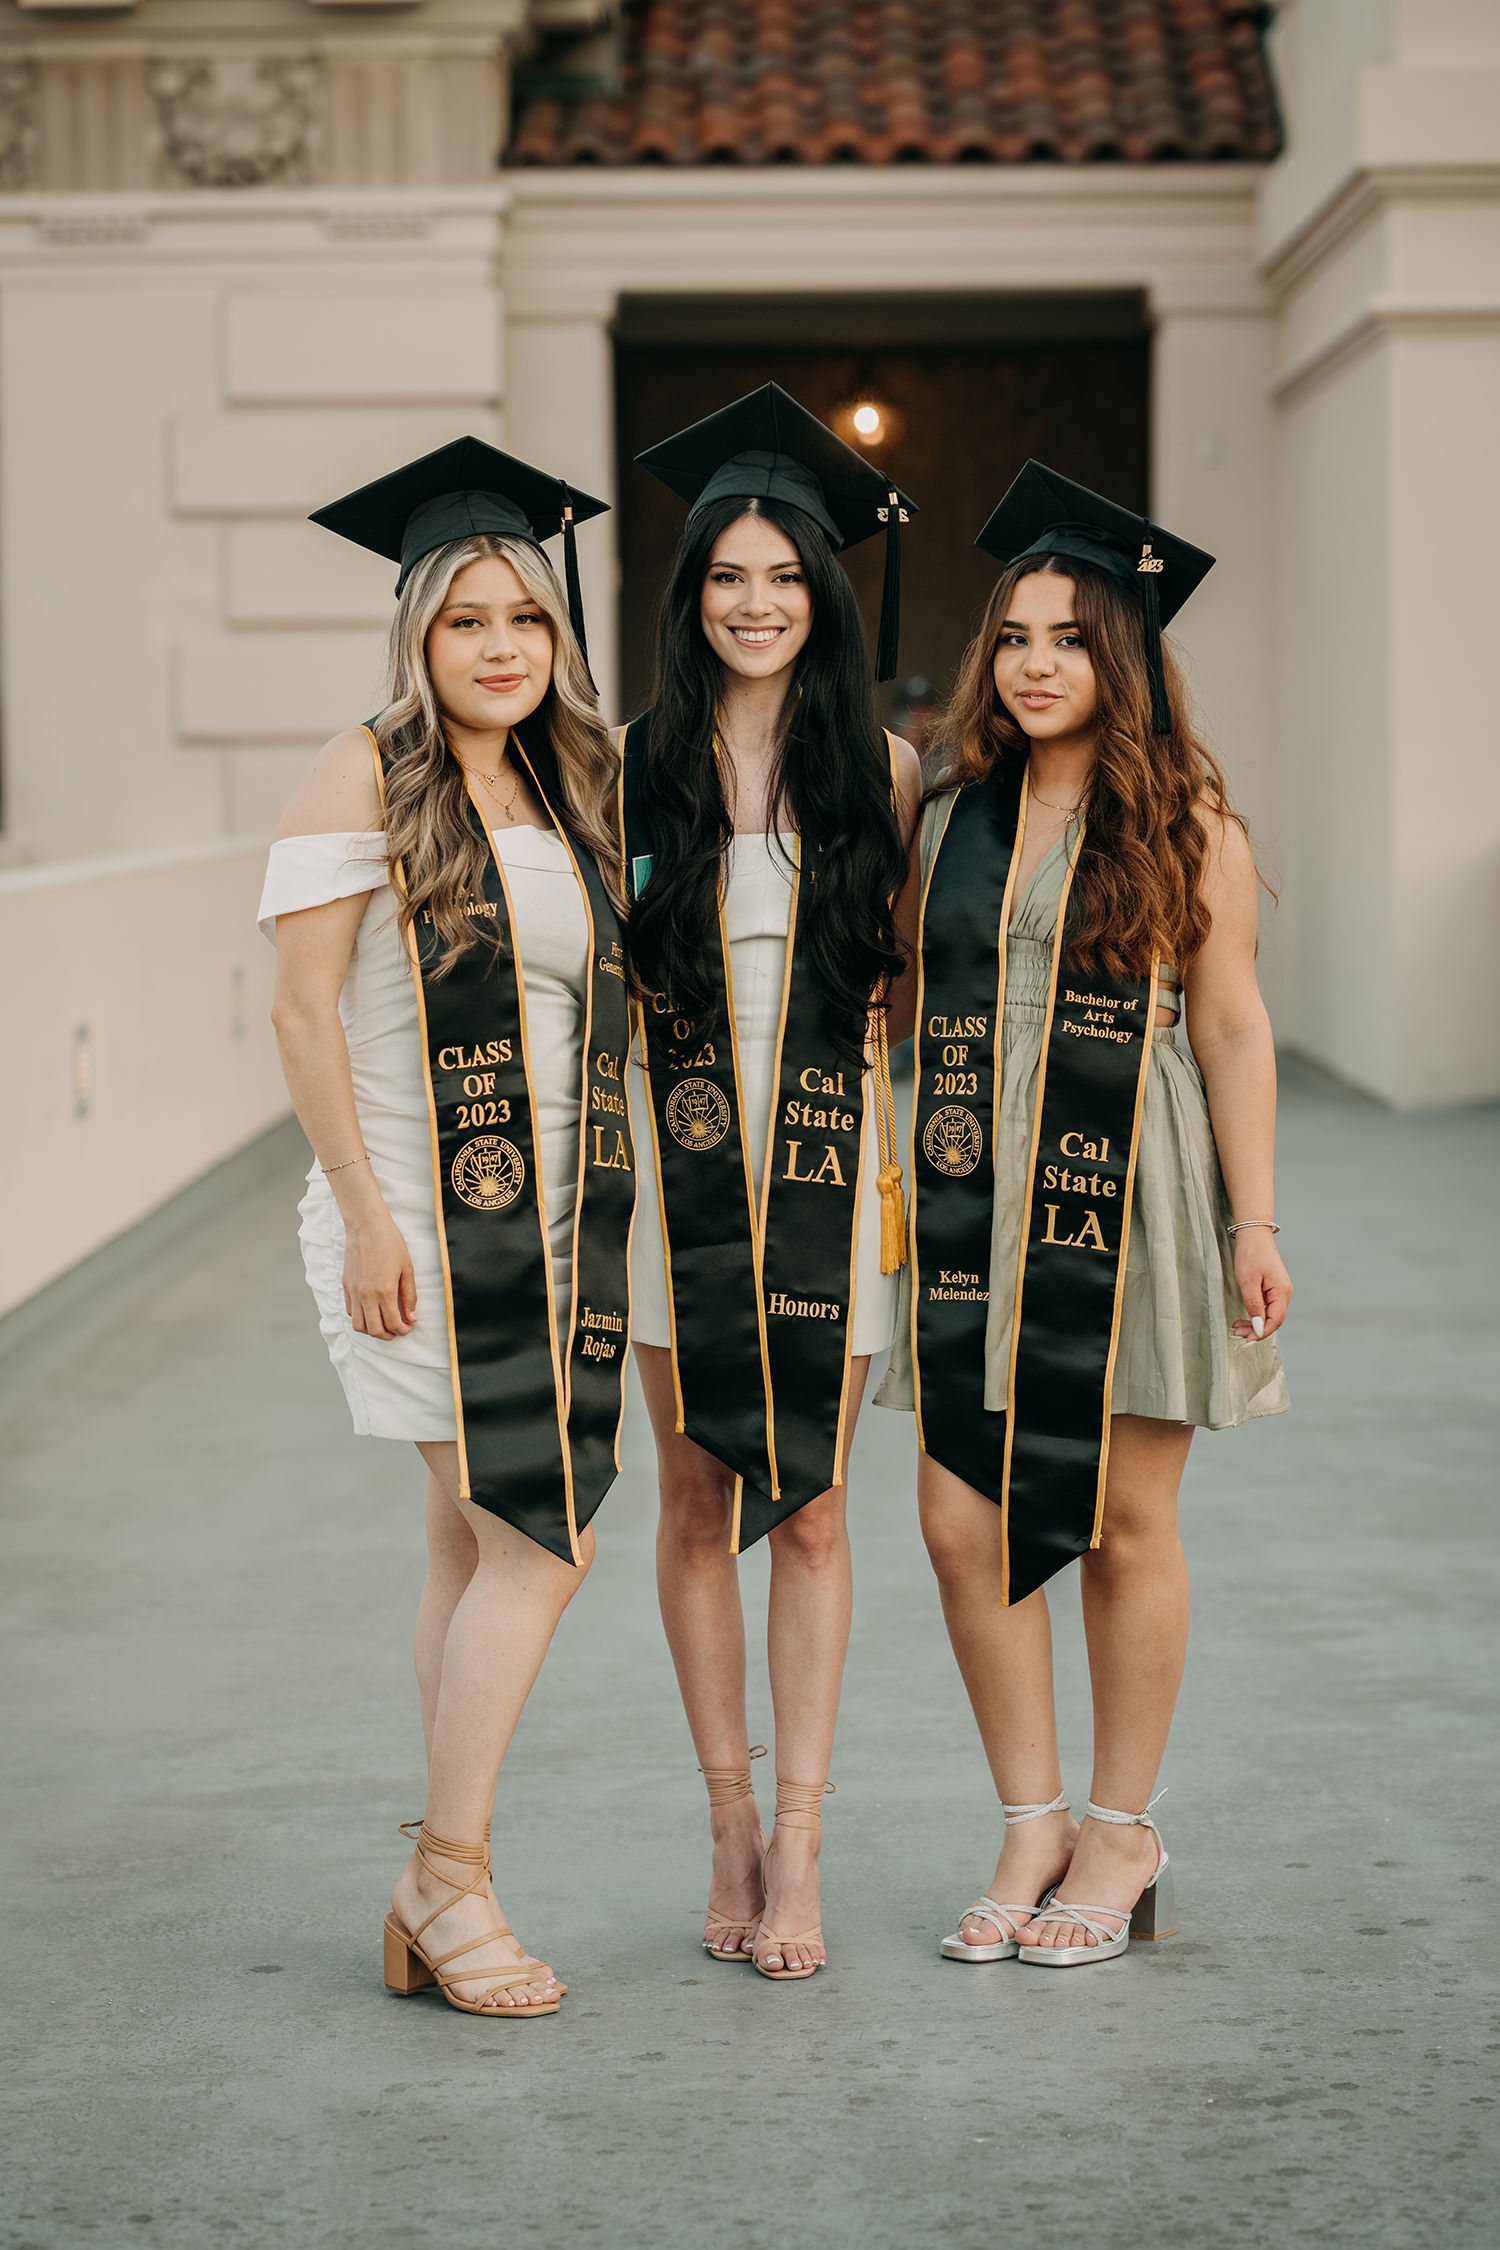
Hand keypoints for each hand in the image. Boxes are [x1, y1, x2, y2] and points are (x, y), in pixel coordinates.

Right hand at [343, 1210, 416, 1339]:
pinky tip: (371, 1311)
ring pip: (358, 1325)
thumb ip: (409, 1295)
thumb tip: (411, 1317)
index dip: (403, 1330)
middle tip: (396, 1330)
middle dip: (387, 1335)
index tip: (408, 1327)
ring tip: (383, 1324)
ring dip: (371, 1330)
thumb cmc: (390, 1243)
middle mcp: (366, 1295)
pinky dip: (360, 1317)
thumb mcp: (407, 1269)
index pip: (393, 1323)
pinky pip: (350, 1311)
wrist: (366, 1226)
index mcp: (384, 1291)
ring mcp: (353, 1291)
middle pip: (373, 1331)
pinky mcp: (345, 1286)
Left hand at [1232, 1230, 1290, 1341]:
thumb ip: (1254, 1305)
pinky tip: (1244, 1317)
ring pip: (1269, 1315)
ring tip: (1237, 1327)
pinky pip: (1267, 1307)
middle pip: (1273, 1320)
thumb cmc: (1251, 1255)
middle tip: (1237, 1333)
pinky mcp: (1273, 1288)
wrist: (1253, 1235)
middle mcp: (1284, 1293)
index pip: (1275, 1321)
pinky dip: (1255, 1314)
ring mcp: (1279, 1291)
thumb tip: (1258, 1327)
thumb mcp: (1248, 1282)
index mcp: (1282, 1292)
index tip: (1246, 1340)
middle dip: (1256, 1330)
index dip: (1261, 1332)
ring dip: (1254, 1323)